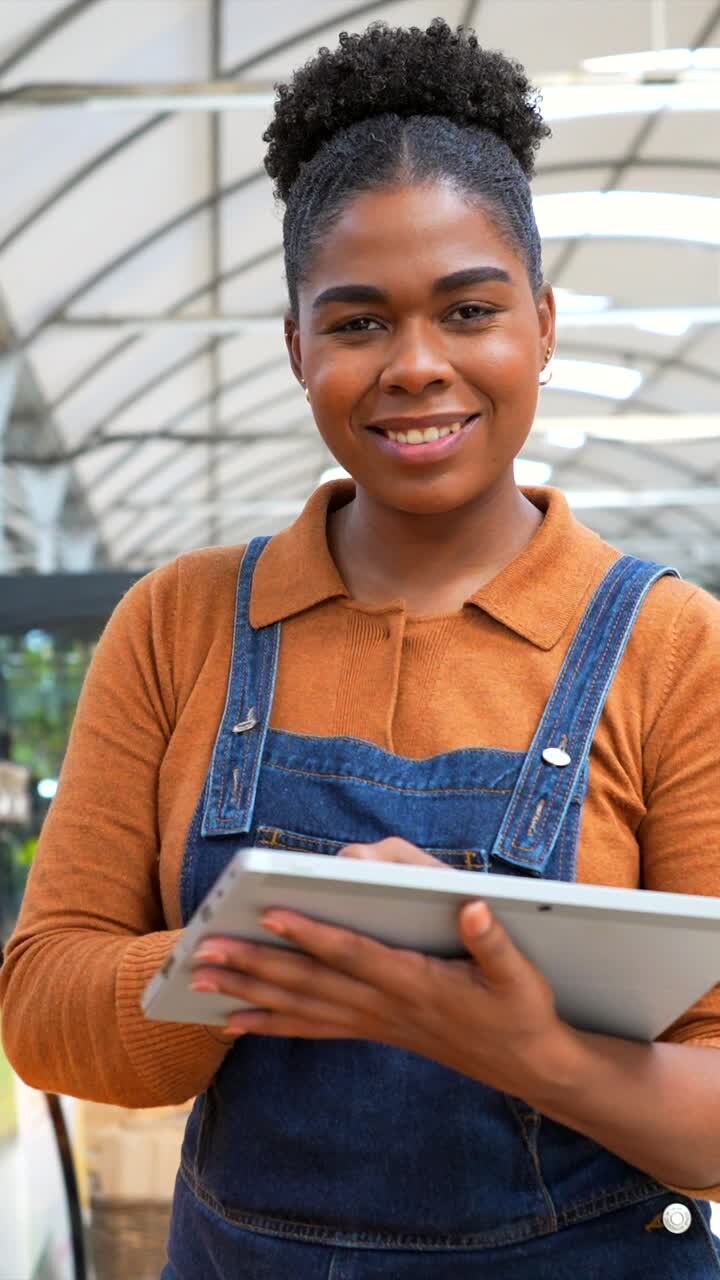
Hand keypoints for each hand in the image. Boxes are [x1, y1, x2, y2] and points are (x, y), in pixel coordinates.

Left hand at [191, 837, 574, 1096]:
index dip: (314, 934)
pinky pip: (311, 1028)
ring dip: (248, 992)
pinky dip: (270, 1023)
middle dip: (255, 965)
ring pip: (301, 1005)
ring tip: (200, 981)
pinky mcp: (372, 1029)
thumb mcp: (521, 974)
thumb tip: (474, 907)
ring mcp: (374, 1020)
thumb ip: (494, 941)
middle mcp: (385, 1004)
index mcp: (416, 982)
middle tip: (204, 952)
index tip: (273, 914)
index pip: (354, 954)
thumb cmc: (521, 1011)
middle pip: (311, 982)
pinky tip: (234, 1021)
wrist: (527, 1064)